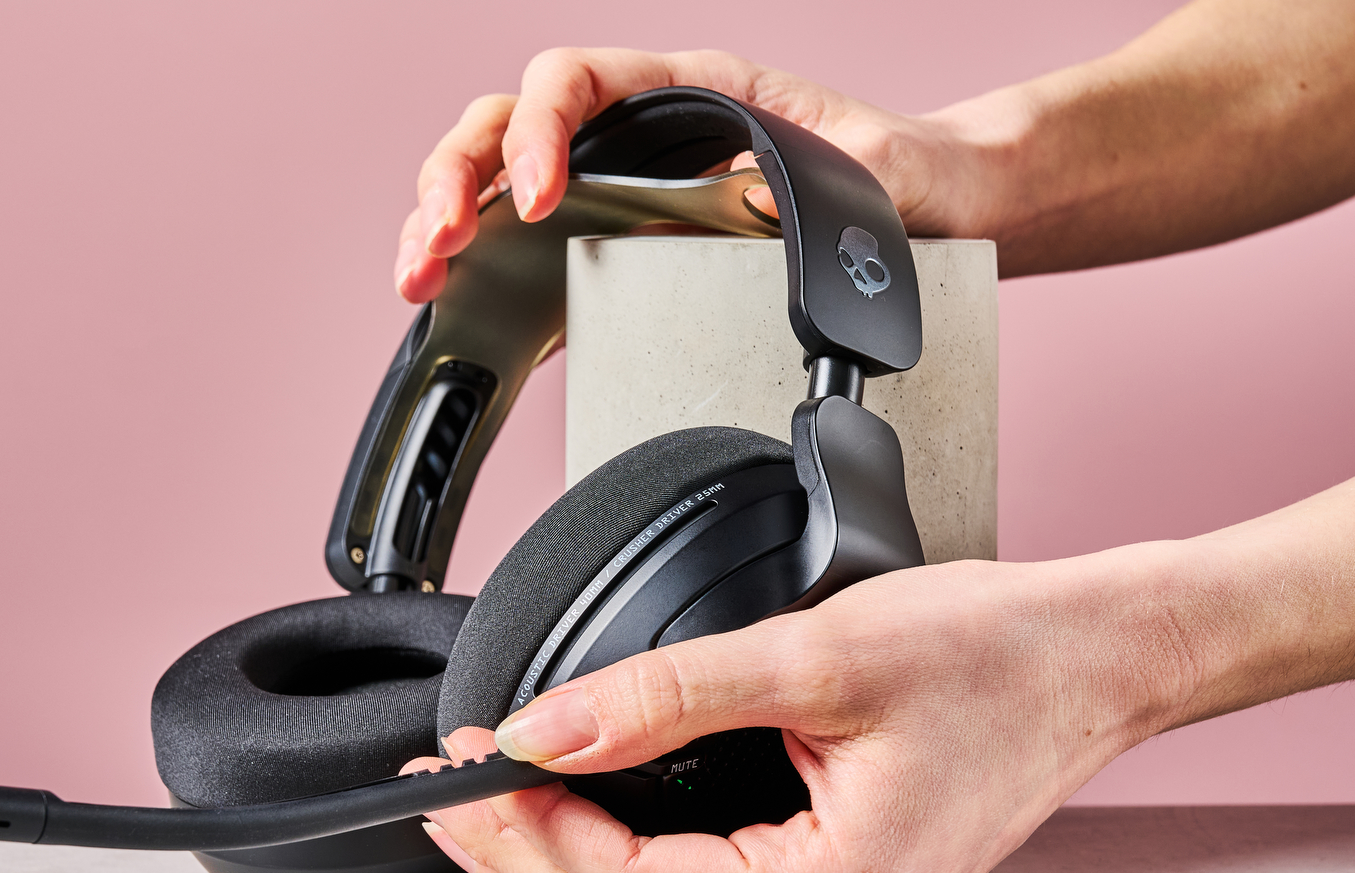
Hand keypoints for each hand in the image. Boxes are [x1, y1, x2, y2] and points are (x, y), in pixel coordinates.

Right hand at [394, 47, 995, 301]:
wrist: (933, 209)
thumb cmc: (902, 173)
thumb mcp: (871, 174)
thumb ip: (813, 187)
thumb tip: (744, 209)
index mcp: (690, 88)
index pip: (578, 80)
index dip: (540, 129)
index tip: (541, 196)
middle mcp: (638, 130)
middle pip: (508, 126)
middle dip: (458, 179)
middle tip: (440, 244)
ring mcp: (616, 188)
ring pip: (500, 183)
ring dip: (447, 223)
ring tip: (420, 277)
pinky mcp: (617, 249)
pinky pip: (533, 252)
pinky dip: (484, 277)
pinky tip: (455, 311)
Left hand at [403, 551, 1192, 872]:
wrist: (1096, 656)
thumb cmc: (997, 654)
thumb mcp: (813, 655)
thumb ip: (663, 695)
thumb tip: (543, 729)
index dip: (529, 825)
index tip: (466, 770)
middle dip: (524, 856)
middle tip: (448, 794)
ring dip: (565, 864)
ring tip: (490, 804)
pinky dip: (626, 863)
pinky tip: (582, 820)